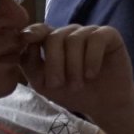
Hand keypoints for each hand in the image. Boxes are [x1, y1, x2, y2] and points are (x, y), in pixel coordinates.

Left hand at [17, 23, 133, 120]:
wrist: (104, 105)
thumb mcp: (44, 83)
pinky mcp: (109, 35)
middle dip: (54, 63)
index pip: (40, 29)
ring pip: (74, 39)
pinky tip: (91, 74)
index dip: (33, 32)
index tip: (26, 39)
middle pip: (55, 37)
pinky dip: (92, 58)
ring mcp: (90, 32)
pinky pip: (96, 39)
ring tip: (78, 84)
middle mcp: (71, 33)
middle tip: (58, 85)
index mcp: (54, 41)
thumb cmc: (74, 93)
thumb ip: (30, 63)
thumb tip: (24, 43)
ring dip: (74, 66)